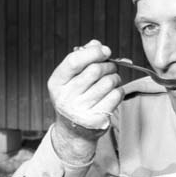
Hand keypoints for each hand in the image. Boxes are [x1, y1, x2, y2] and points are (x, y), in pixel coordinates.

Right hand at [48, 40, 123, 157]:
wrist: (74, 131)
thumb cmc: (75, 98)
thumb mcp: (71, 78)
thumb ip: (83, 58)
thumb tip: (97, 45)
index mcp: (56, 83)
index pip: (74, 61)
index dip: (93, 52)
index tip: (105, 50)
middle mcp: (66, 98)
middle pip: (95, 70)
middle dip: (108, 65)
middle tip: (111, 67)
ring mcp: (81, 111)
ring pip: (108, 82)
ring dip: (115, 78)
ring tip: (111, 81)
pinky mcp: (97, 120)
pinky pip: (116, 96)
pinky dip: (119, 91)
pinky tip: (113, 93)